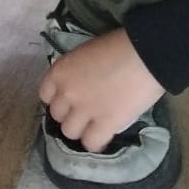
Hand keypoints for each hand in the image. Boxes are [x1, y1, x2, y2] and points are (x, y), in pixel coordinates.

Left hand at [39, 27, 164, 152]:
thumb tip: (83, 84)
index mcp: (59, 71)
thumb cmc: (119, 46)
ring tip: (94, 126)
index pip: (45, 95)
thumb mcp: (85, 54)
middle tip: (85, 112)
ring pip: (70, 132)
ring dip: (81, 130)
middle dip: (69, 114)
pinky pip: (91, 143)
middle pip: (57, 115)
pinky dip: (96, 143)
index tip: (69, 100)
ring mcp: (84, 110)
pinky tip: (104, 137)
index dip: (58, 100)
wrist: (143, 55)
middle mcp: (66, 93)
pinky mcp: (104, 124)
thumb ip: (77, 72)